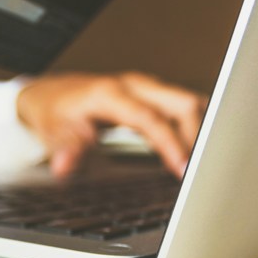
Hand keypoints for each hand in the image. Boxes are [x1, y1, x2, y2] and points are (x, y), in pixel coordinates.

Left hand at [16, 72, 207, 177]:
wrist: (51, 93)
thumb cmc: (54, 112)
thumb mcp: (53, 131)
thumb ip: (65, 148)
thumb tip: (64, 167)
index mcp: (111, 93)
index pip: (151, 118)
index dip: (170, 144)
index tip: (183, 170)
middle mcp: (134, 85)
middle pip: (182, 103)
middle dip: (198, 136)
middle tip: (203, 172)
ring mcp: (146, 88)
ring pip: (188, 102)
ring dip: (201, 131)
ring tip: (206, 165)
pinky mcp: (152, 95)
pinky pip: (183, 108)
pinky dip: (195, 127)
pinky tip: (196, 151)